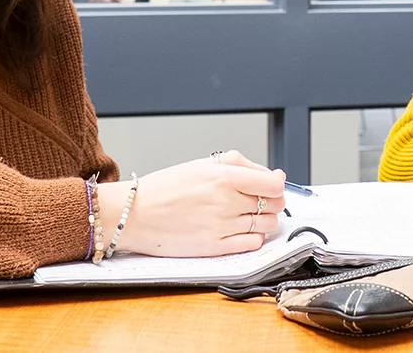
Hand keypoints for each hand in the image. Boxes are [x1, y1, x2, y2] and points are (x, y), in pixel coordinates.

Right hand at [99, 150, 285, 256]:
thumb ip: (241, 164)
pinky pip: (252, 244)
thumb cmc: (165, 188)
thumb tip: (271, 175)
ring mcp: (222, 227)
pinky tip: (240, 229)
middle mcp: (226, 202)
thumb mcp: (203, 164)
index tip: (272, 185)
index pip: (274, 184)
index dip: (277, 184)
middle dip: (272, 201)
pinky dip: (254, 237)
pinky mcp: (216, 248)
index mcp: (224, 177)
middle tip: (259, 199)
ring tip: (248, 215)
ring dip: (265, 220)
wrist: (135, 215)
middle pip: (273, 205)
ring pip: (267, 225)